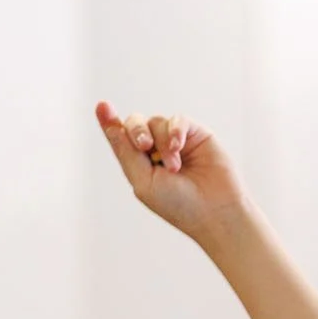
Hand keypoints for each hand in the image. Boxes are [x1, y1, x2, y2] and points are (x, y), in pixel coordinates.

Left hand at [94, 101, 250, 243]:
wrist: (215, 212)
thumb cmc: (178, 204)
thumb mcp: (142, 180)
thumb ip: (125, 151)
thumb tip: (109, 122)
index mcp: (140, 162)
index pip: (121, 137)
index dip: (110, 121)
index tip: (102, 105)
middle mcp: (157, 149)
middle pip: (136, 123)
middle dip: (136, 131)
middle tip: (144, 147)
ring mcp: (177, 141)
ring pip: (157, 122)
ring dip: (162, 143)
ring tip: (175, 167)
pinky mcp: (197, 135)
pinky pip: (179, 120)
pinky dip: (175, 131)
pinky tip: (178, 147)